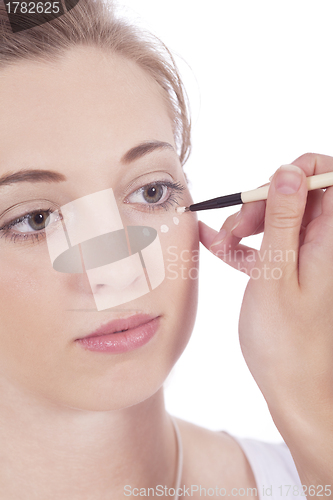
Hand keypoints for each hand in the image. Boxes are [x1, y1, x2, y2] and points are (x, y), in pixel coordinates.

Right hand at [199, 153, 332, 488]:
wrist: (293, 387)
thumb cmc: (285, 340)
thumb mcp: (275, 272)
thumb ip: (283, 219)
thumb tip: (288, 171)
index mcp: (329, 239)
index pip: (328, 177)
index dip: (298, 171)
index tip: (267, 186)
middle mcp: (323, 243)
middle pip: (297, 195)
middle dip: (262, 201)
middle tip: (237, 226)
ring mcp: (306, 256)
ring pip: (278, 217)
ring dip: (247, 223)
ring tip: (221, 242)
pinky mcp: (289, 270)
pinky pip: (268, 242)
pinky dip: (243, 243)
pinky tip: (215, 245)